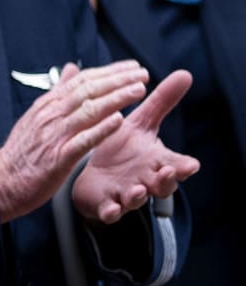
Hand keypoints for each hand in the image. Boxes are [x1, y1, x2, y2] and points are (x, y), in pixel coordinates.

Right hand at [0, 61, 148, 222]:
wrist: (2, 181)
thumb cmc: (22, 151)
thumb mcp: (36, 115)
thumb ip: (57, 93)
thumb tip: (70, 68)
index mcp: (47, 105)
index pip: (81, 80)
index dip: (109, 72)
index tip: (131, 67)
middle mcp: (51, 115)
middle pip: (88, 90)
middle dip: (118, 80)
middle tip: (142, 73)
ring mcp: (54, 135)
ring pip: (88, 111)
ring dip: (116, 98)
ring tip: (138, 90)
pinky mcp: (58, 157)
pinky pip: (83, 141)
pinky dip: (101, 129)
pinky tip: (118, 121)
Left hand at [73, 70, 199, 223]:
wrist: (94, 174)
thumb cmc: (123, 148)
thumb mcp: (142, 124)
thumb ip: (162, 102)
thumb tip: (185, 74)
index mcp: (155, 159)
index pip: (175, 163)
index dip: (183, 165)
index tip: (192, 164)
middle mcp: (145, 178)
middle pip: (162, 183)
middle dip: (167, 180)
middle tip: (167, 172)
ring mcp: (127, 193)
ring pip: (137, 199)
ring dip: (139, 195)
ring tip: (138, 189)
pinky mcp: (107, 204)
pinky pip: (110, 212)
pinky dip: (111, 211)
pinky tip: (110, 208)